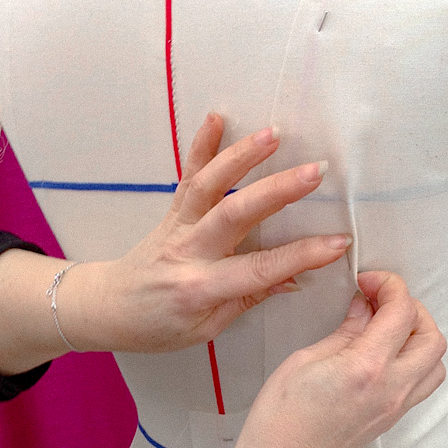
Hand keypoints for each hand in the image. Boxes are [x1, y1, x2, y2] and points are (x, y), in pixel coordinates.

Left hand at [80, 113, 352, 352]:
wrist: (108, 309)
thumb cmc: (157, 326)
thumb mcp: (205, 329)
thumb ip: (247, 298)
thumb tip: (294, 278)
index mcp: (199, 288)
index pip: (258, 269)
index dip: (301, 256)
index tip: (338, 242)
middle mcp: (187, 251)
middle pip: (234, 215)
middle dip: (276, 192)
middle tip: (315, 173)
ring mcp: (176, 227)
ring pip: (209, 187)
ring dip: (240, 157)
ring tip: (273, 134)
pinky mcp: (170, 212)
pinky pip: (186, 177)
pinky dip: (200, 146)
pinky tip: (216, 118)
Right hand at [216, 271, 446, 447]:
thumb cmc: (279, 419)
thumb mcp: (303, 361)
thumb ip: (343, 332)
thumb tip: (364, 308)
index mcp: (367, 367)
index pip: (401, 312)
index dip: (389, 285)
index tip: (366, 280)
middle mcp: (393, 388)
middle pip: (431, 336)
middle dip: (410, 307)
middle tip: (377, 299)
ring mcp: (396, 407)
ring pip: (434, 361)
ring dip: (417, 334)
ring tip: (382, 325)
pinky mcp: (391, 419)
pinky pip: (422, 382)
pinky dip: (412, 357)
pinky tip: (380, 351)